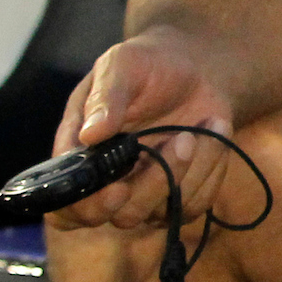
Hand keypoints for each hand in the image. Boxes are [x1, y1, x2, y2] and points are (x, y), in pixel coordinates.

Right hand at [46, 29, 235, 232]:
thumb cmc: (145, 66)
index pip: (66, 208)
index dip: (86, 209)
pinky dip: (212, 167)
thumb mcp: (122, 66)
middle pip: (122, 215)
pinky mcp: (182, 192)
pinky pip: (196, 201)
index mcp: (79, 158)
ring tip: (205, 124)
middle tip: (183, 140)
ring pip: (163, 211)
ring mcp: (147, 192)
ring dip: (190, 170)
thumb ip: (105, 97)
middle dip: (154, 184)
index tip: (117, 190)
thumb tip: (89, 134)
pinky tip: (216, 128)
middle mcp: (109, 184)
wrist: (193, 69)